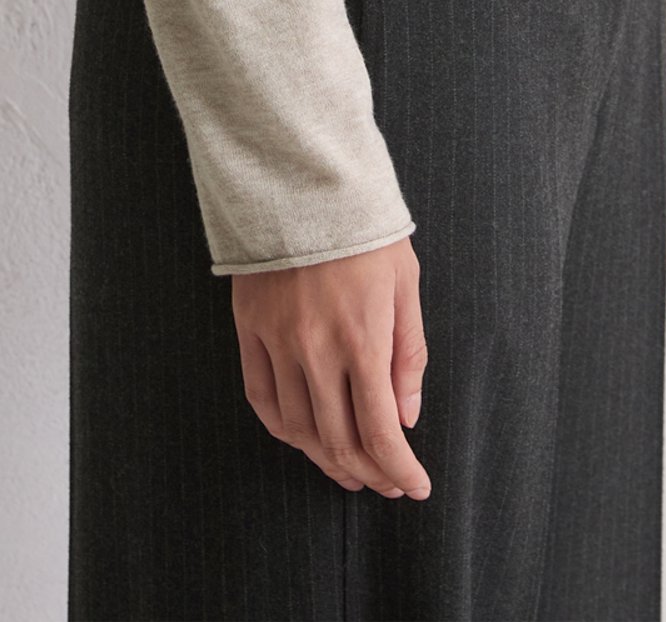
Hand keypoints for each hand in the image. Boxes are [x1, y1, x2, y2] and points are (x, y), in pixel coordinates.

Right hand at [231, 235, 432, 499]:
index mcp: (364, 338)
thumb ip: (409, 354)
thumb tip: (406, 416)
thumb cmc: (364, 228)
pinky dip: (283, 431)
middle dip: (369, 473)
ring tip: (349, 470)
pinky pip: (262, 399)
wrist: (303, 179)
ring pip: (299, 429)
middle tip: (387, 482)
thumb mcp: (406, 283)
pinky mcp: (250, 329)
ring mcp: (278, 341)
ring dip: (327, 460)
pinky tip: (303, 439)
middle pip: (340, 441)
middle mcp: (317, 349)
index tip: (415, 486)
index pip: (380, 432)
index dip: (399, 470)